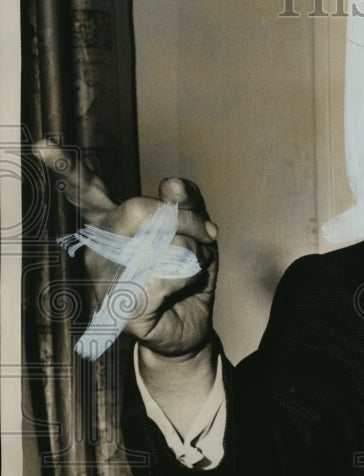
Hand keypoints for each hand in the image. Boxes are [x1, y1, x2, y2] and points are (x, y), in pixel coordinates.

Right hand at [34, 139, 218, 358]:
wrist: (189, 330)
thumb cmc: (187, 279)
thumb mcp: (196, 234)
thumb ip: (187, 204)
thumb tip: (172, 183)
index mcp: (112, 225)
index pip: (87, 191)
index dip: (66, 168)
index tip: (43, 145)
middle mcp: (99, 247)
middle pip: (141, 208)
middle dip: (187, 220)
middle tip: (208, 236)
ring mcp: (105, 276)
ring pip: (161, 240)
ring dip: (195, 252)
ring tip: (193, 268)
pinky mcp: (121, 304)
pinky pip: (168, 271)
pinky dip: (190, 275)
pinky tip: (182, 288)